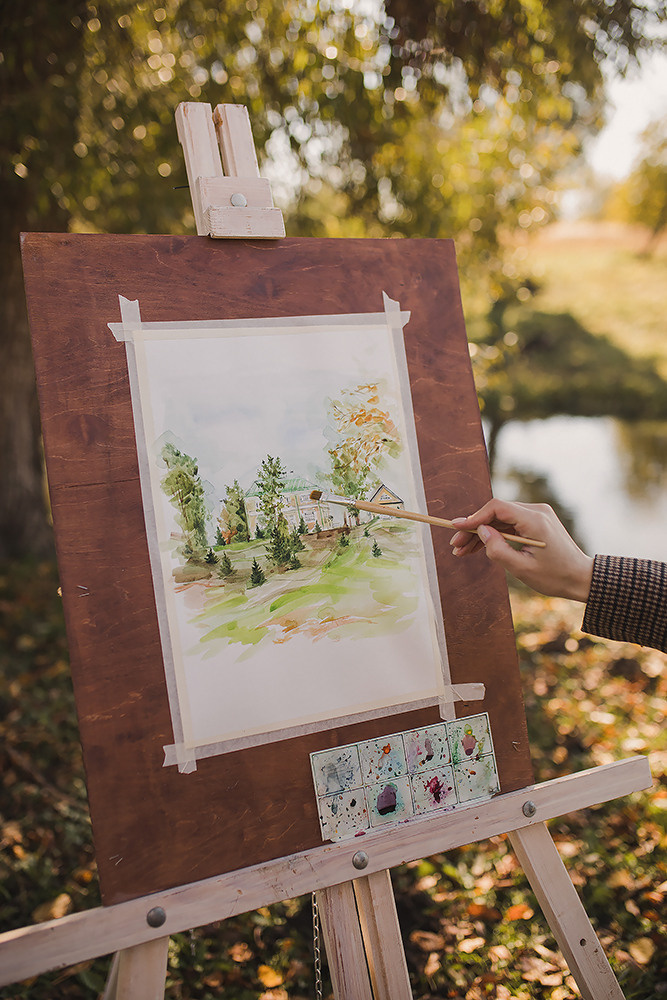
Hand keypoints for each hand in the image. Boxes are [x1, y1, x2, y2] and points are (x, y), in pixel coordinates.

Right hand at [450, 499, 593, 602]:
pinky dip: (494, 535)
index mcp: (534, 520)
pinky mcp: (536, 522)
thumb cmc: (555, 577)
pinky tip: (478, 547)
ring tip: (462, 551)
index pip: (497, 508)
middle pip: (496, 513)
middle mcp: (536, 512)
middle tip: (455, 545)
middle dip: (474, 528)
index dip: (474, 517)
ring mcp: (537, 515)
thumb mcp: (522, 569)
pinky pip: (509, 525)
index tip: (456, 528)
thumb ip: (498, 549)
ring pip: (500, 519)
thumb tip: (481, 531)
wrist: (581, 578)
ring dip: (482, 533)